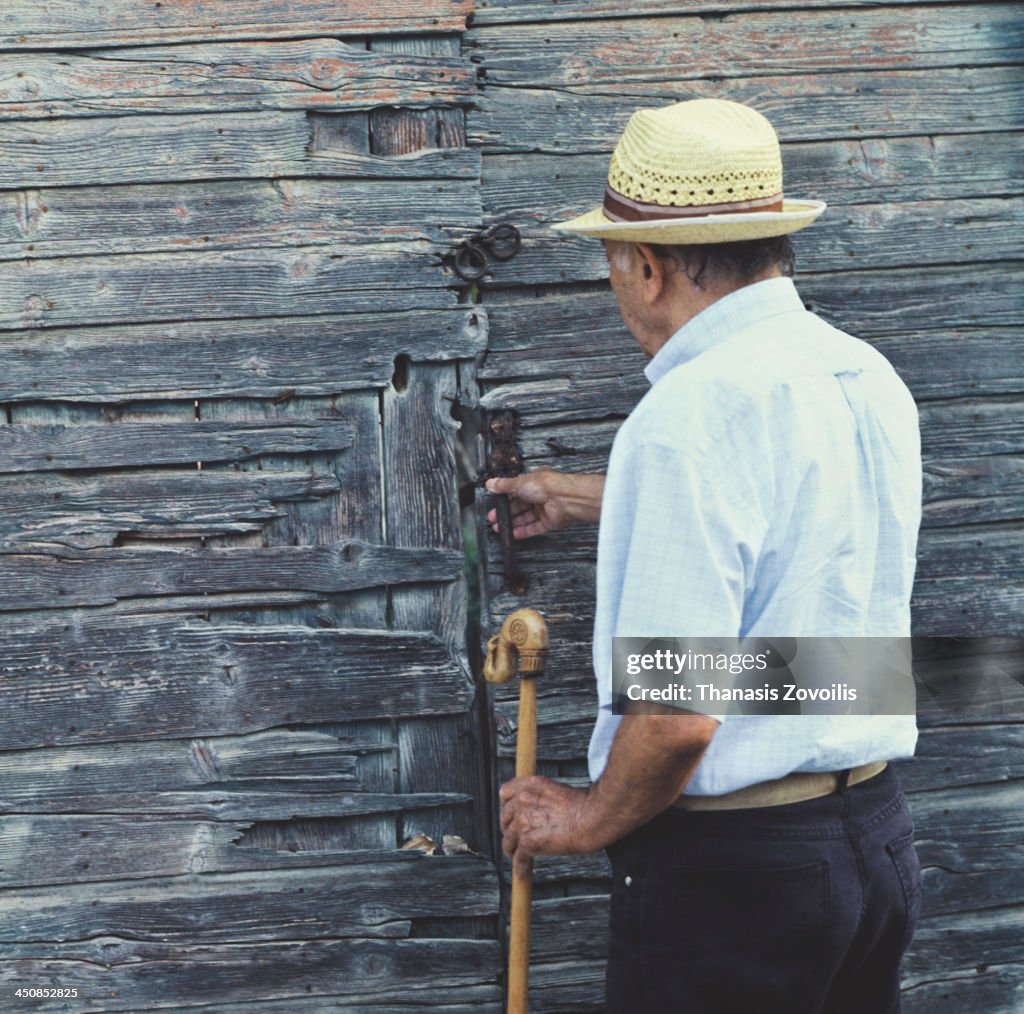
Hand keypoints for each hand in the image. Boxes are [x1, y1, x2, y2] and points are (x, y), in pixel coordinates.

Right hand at [485, 468, 604, 538]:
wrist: (564, 498)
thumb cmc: (547, 485)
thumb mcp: (519, 482)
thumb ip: (504, 485)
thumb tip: (491, 483)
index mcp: (533, 482)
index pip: (515, 491)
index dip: (504, 499)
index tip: (494, 505)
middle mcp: (539, 495)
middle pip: (519, 506)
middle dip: (506, 513)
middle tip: (494, 518)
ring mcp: (544, 509)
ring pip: (525, 518)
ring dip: (512, 523)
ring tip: (499, 527)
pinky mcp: (549, 522)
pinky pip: (534, 528)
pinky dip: (523, 532)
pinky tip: (513, 534)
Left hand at [499, 775, 597, 877]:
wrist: (592, 817)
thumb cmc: (584, 805)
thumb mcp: (556, 790)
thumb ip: (541, 797)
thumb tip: (537, 810)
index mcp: (530, 785)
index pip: (505, 793)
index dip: (507, 806)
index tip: (511, 814)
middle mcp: (523, 800)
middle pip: (505, 817)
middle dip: (509, 828)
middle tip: (516, 836)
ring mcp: (523, 821)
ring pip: (508, 839)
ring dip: (512, 849)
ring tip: (516, 856)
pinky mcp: (528, 842)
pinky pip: (518, 858)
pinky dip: (520, 867)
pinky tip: (522, 873)